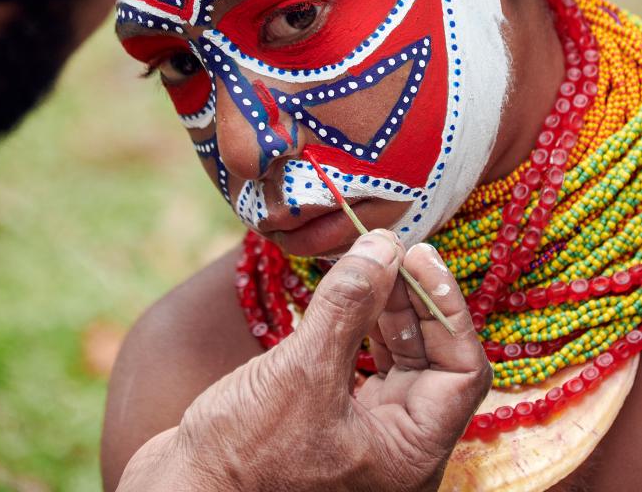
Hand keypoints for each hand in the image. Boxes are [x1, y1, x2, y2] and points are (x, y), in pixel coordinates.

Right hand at [117, 231, 490, 491]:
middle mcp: (396, 450)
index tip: (417, 254)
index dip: (446, 306)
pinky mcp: (330, 422)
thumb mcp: (302, 371)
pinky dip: (358, 325)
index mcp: (410, 455)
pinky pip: (363, 365)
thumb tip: (386, 246)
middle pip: (432, 360)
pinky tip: (341, 291)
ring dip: (386, 307)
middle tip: (389, 248)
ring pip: (398, 360)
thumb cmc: (242, 457)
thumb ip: (349, 304)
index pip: (462, 371)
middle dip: (412, 299)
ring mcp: (364, 438)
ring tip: (365, 261)